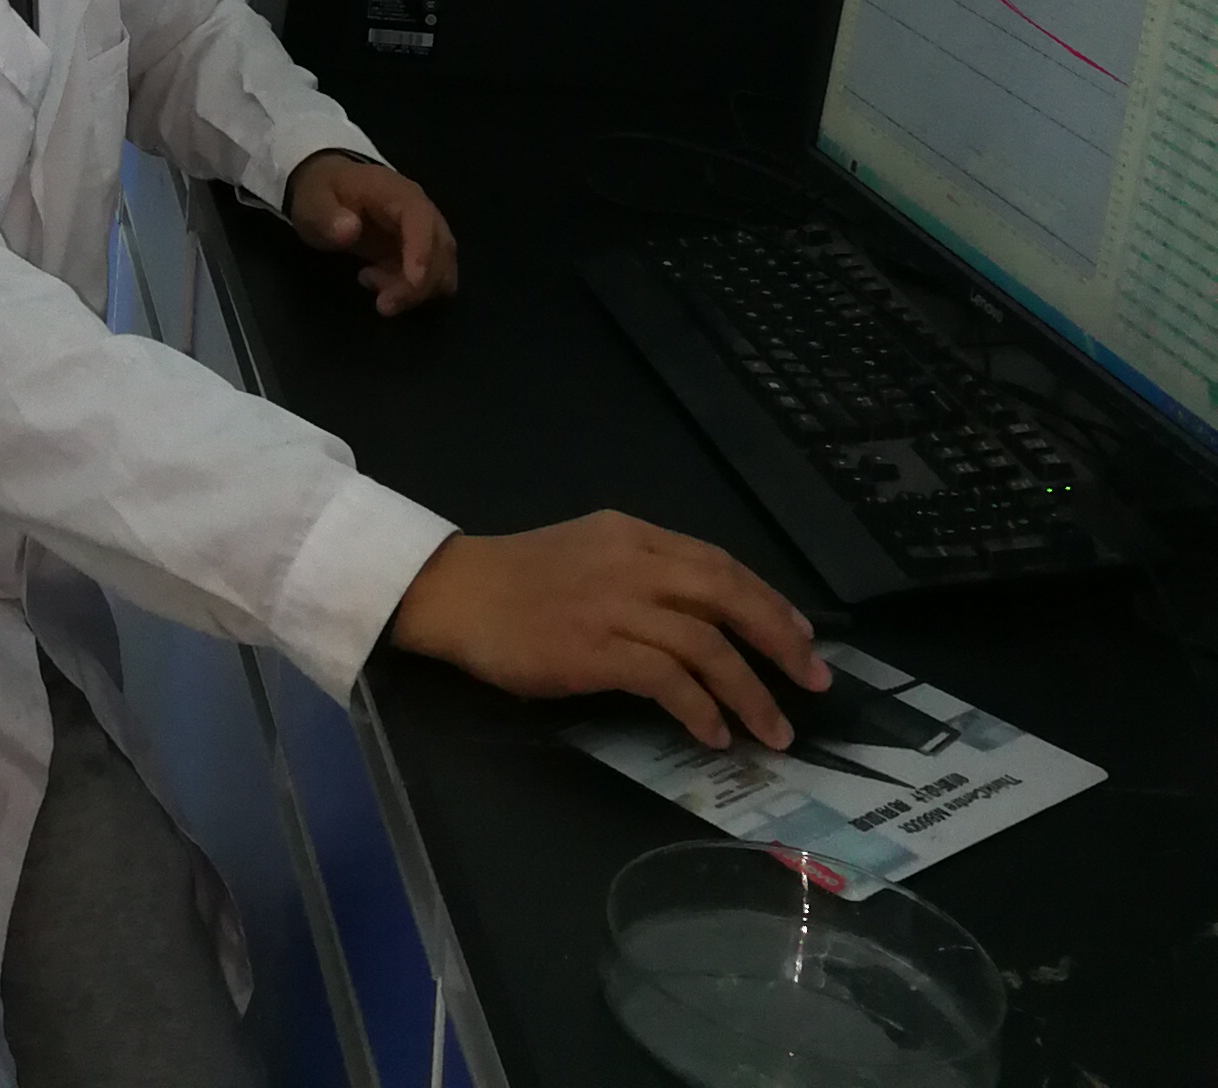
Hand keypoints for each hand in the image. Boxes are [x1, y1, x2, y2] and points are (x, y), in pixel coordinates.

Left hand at [286, 153, 457, 315]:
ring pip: (442, 268)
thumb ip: (326, 216)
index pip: (421, 218)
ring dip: (415, 291)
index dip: (422, 250)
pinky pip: (433, 278)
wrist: (329, 188)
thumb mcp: (312, 201)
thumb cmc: (323, 193)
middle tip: (382, 305)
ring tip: (369, 282)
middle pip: (440, 249)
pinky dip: (414, 292)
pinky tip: (380, 286)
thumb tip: (350, 231)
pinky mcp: (421, 252)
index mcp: (396, 192)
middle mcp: (421, 210)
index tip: (413, 282)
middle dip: (419, 285)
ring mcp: (425, 232)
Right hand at [389, 514, 827, 751]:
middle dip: (779, 639)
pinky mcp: (596, 650)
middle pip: (726, 595)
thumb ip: (640, 573)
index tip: (801, 636)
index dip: (767, 600)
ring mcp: (615, 606)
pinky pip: (668, 681)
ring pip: (706, 645)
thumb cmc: (518, 579)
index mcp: (631, 536)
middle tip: (814, 682)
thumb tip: (699, 618)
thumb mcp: (587, 553)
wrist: (456, 593)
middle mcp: (631, 563)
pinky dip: (700, 709)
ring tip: (774, 732)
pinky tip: (714, 735)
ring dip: (750, 692)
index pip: (718, 563)